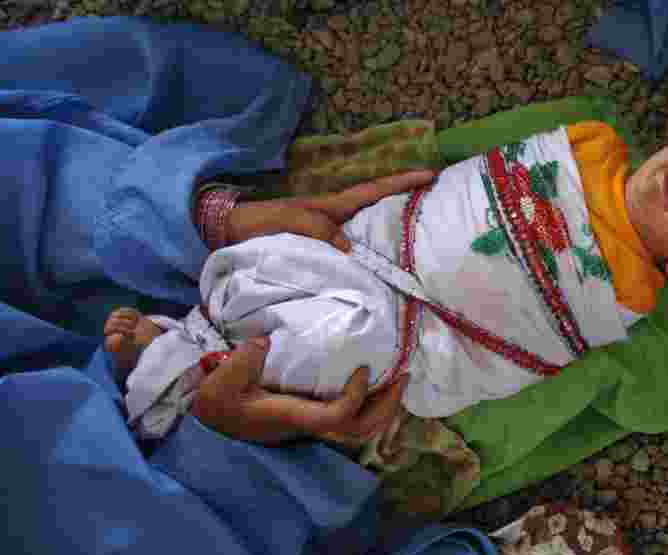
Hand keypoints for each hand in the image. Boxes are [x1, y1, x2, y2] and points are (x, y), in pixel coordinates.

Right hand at [191, 336, 408, 445]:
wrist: (212, 422)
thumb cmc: (218, 403)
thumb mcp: (222, 382)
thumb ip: (243, 361)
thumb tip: (266, 340)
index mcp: (293, 417)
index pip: (338, 416)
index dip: (356, 396)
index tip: (362, 368)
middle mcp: (310, 426)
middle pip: (362, 430)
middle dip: (388, 406)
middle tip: (403, 376)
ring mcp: (314, 425)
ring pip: (361, 428)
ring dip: (384, 405)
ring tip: (398, 377)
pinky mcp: (313, 418)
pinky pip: (352, 416)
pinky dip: (370, 401)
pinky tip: (376, 380)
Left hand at [225, 170, 436, 251]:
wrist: (230, 233)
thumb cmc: (259, 223)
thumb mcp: (290, 221)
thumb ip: (318, 230)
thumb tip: (350, 249)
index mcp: (332, 206)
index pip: (373, 191)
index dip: (402, 182)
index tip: (431, 174)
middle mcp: (336, 219)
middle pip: (378, 209)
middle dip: (406, 204)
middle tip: (437, 206)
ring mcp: (330, 234)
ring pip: (368, 230)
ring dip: (392, 231)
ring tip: (420, 238)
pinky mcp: (322, 252)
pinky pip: (355, 251)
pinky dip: (372, 254)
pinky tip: (382, 266)